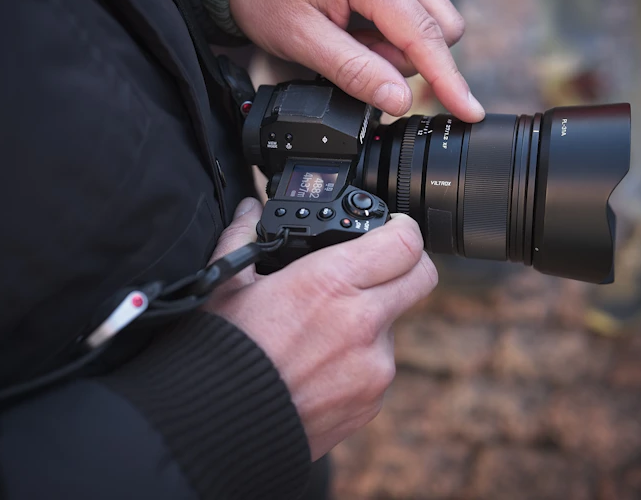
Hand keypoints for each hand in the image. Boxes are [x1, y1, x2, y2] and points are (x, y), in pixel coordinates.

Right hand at [205, 198, 437, 459]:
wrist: (219, 431)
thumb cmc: (220, 354)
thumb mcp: (224, 285)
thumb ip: (244, 236)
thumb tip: (250, 208)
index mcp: (330, 283)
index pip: (406, 243)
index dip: (402, 229)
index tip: (390, 229)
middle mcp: (363, 324)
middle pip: (422, 277)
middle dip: (405, 265)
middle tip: (374, 268)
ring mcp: (373, 368)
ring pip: (394, 324)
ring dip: (371, 319)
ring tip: (320, 333)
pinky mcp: (371, 401)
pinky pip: (379, 365)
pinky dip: (358, 359)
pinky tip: (318, 366)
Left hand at [230, 0, 484, 121]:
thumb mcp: (302, 39)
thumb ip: (354, 71)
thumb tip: (399, 101)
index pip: (425, 36)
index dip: (448, 79)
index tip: (467, 110)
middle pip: (441, 26)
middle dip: (409, 58)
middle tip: (357, 55)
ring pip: (430, 19)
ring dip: (398, 44)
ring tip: (350, 36)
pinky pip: (411, 8)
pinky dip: (389, 29)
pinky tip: (356, 25)